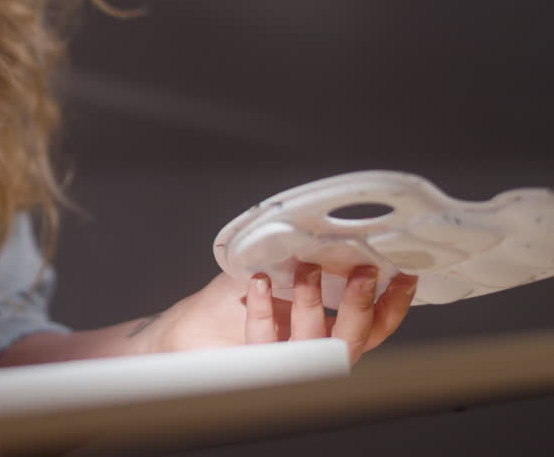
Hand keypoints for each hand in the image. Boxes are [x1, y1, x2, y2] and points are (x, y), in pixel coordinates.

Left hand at [166, 264, 417, 362]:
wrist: (191, 328)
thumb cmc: (232, 303)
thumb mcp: (274, 270)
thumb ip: (302, 258)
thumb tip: (324, 230)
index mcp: (327, 330)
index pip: (374, 325)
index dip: (393, 304)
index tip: (404, 275)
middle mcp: (313, 350)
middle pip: (353, 339)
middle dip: (360, 305)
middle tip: (363, 275)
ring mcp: (286, 360)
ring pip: (314, 344)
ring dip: (312, 303)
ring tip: (305, 270)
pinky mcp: (254, 364)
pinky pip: (265, 340)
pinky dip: (264, 309)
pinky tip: (259, 284)